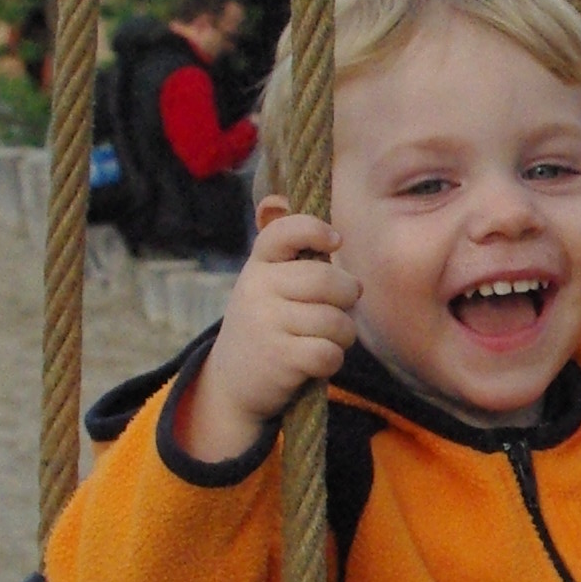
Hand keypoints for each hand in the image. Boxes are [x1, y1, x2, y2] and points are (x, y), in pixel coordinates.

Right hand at [179, 203, 360, 459]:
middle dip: (347, 296)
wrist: (233, 382)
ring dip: (343, 334)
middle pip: (327, 281)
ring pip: (335, 320)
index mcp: (259, 264)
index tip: (335, 241)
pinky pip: (329, 352)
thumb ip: (285, 249)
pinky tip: (317, 361)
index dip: (314, 230)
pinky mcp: (278, 358)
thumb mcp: (267, 282)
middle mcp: (257, 288)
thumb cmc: (267, 322)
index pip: (284, 232)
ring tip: (326, 338)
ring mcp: (266, 323)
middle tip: (341, 306)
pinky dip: (333, 359)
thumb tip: (275, 198)